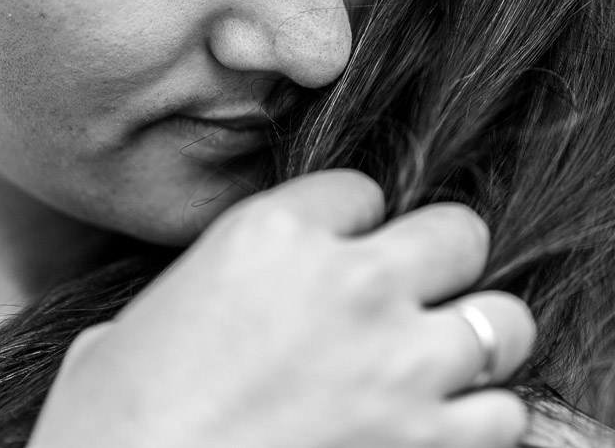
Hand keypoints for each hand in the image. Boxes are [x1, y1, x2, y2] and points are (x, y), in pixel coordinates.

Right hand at [29, 170, 535, 447]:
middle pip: (459, 233)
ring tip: (443, 366)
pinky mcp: (428, 443)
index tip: (340, 259)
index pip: (363, 191)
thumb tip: (215, 311)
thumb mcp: (133, 328)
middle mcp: (353, 284)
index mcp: (274, 235)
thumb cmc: (110, 429)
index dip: (354, 227)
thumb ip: (206, 294)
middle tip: (416, 296)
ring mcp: (402, 365)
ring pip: (503, 322)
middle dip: (442, 262)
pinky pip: (505, 415)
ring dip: (477, 343)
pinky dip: (482, 422)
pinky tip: (444, 429)